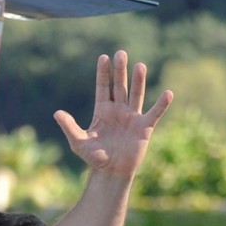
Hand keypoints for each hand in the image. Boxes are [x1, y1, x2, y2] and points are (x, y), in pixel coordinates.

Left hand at [54, 50, 171, 177]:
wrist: (111, 172)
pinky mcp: (144, 127)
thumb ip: (69, 127)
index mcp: (103, 110)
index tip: (104, 57)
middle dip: (120, 70)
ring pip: (136, 94)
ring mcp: (132, 117)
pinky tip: (168, 93)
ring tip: (139, 66)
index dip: (104, 73)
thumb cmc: (95, 158)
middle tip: (121, 53)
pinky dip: (161, 104)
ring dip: (138, 80)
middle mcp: (118, 110)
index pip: (103, 87)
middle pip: (120, 86)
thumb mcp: (79, 142)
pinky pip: (154, 113)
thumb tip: (56, 113)